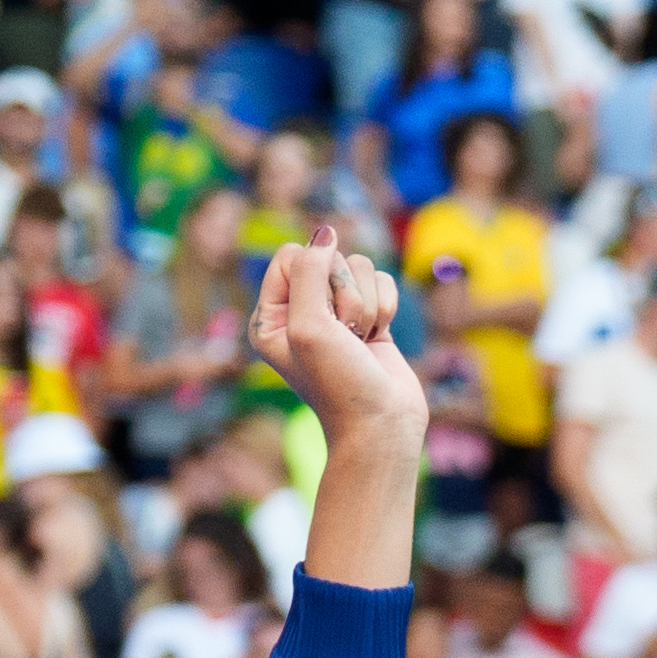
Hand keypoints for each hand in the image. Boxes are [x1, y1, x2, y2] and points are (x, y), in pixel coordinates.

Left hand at [251, 228, 420, 438]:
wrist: (381, 426)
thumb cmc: (338, 383)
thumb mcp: (309, 324)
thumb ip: (311, 270)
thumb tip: (326, 231)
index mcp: (270, 315)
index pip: (290, 255)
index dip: (313, 275)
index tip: (321, 317)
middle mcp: (300, 311)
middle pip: (328, 258)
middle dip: (345, 294)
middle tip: (345, 335)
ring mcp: (337, 313)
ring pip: (359, 266)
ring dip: (367, 304)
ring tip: (361, 341)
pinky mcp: (370, 316)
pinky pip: (382, 280)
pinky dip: (386, 307)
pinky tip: (378, 339)